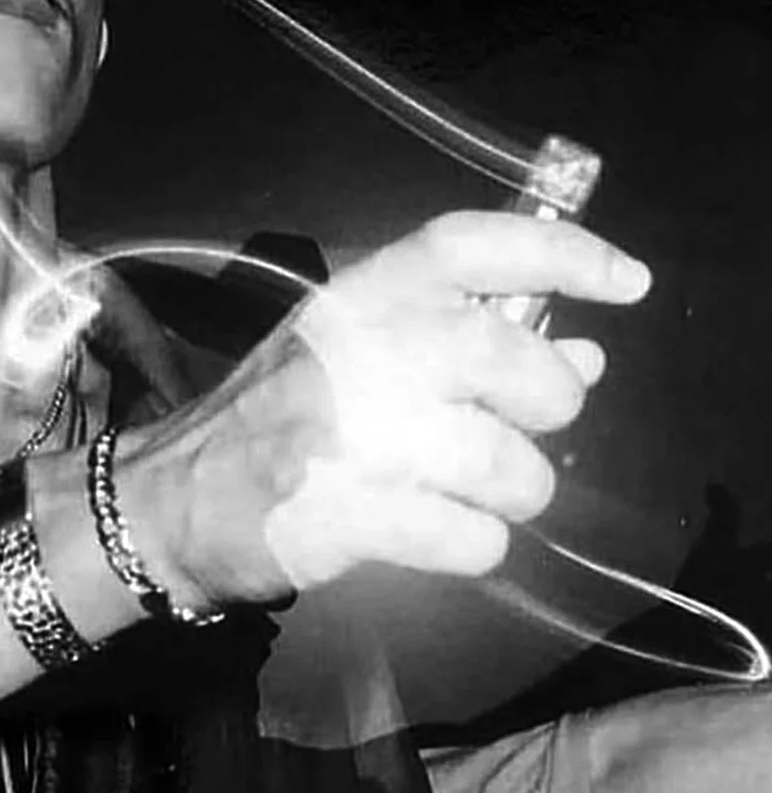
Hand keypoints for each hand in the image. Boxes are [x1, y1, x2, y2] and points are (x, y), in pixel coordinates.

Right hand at [121, 211, 651, 604]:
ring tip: (489, 498)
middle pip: (505, 357)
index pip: (469, 248)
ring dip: (518, 490)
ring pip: (501, 463)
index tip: (627, 284)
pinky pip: (467, 538)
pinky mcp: (340, 518)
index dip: (562, 254)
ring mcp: (344, 438)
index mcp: (354, 300)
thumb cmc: (267, 421)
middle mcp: (353, 354)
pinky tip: (449, 537)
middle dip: (550, 400)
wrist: (165, 504)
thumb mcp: (349, 354)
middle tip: (535, 426)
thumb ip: (460, 344)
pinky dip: (478, 545)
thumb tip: (585, 357)